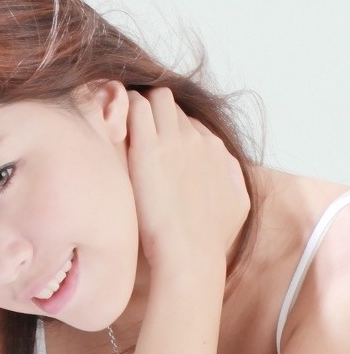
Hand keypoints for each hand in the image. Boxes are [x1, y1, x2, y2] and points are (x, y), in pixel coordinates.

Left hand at [126, 86, 250, 272]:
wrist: (191, 256)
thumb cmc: (211, 241)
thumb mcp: (237, 205)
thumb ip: (232, 177)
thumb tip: (224, 165)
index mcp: (215, 150)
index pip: (189, 122)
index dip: (169, 130)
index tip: (155, 144)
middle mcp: (196, 139)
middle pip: (171, 104)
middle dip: (153, 110)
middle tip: (135, 129)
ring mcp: (172, 141)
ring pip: (155, 98)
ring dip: (138, 106)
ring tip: (123, 127)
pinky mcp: (147, 150)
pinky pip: (136, 108)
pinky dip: (125, 111)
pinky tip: (115, 129)